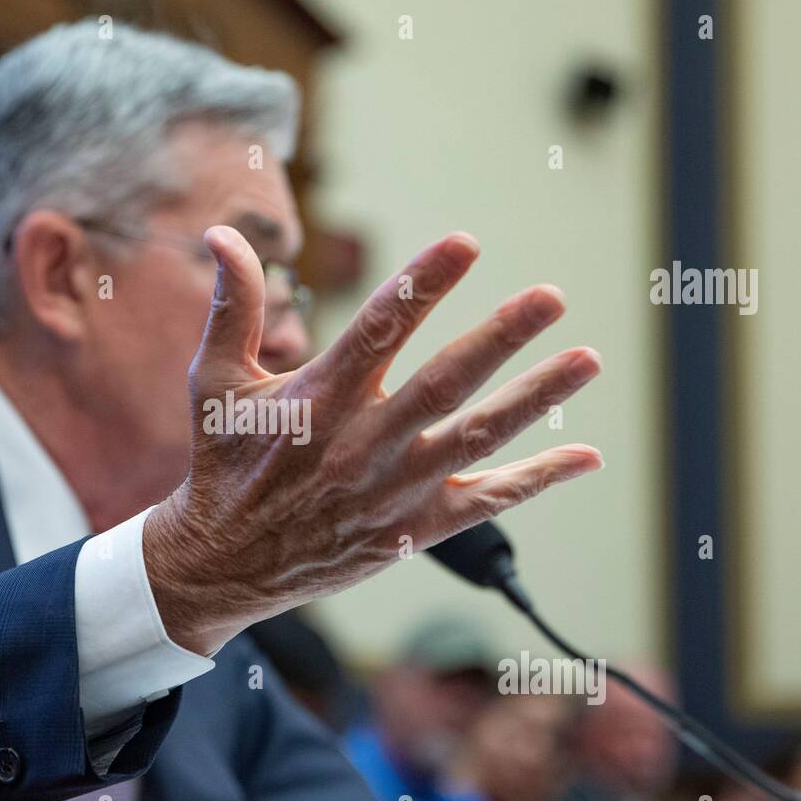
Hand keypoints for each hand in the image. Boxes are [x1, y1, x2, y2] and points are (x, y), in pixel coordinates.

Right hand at [144, 226, 602, 655]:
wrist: (224, 564)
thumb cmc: (224, 462)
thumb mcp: (214, 381)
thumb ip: (232, 307)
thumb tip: (221, 236)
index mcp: (318, 398)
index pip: (379, 327)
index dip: (424, 282)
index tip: (467, 244)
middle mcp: (362, 443)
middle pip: (444, 382)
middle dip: (501, 336)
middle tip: (552, 296)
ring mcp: (394, 489)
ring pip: (477, 438)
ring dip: (536, 399)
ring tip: (586, 360)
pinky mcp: (413, 530)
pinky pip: (486, 503)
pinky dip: (538, 480)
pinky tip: (585, 457)